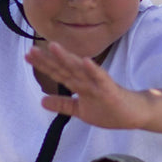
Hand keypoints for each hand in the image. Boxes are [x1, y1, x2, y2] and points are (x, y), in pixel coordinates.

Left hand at [25, 42, 148, 129]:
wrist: (134, 114)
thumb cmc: (109, 110)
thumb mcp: (81, 110)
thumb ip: (63, 104)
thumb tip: (41, 101)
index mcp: (78, 84)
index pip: (57, 72)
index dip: (43, 64)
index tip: (28, 56)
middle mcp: (86, 80)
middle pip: (64, 68)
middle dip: (48, 59)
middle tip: (31, 50)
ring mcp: (98, 84)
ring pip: (80, 69)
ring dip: (67, 58)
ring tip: (53, 46)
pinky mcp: (110, 90)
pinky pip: (101, 78)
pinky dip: (93, 70)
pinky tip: (85, 60)